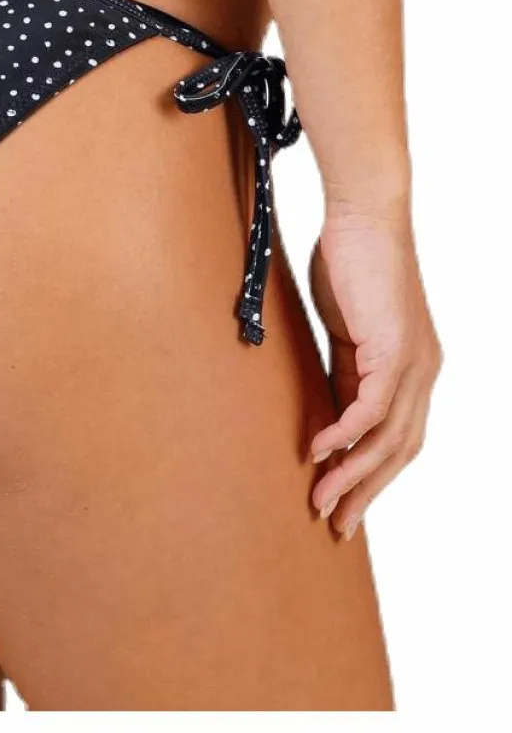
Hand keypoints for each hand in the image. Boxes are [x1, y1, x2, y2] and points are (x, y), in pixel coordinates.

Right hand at [307, 201, 441, 538]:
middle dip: (365, 492)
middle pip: (400, 452)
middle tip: (334, 523)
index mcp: (413, 370)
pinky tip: (318, 451)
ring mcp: (413, 363)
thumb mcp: (346, 331)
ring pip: (388, 439)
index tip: (341, 503)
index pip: (397, 439)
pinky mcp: (393, 348)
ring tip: (319, 500)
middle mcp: (424, 373)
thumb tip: (326, 408)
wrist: (365, 218)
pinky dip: (344, 435)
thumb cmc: (352, 264)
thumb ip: (344, 370)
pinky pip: (370, 407)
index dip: (370, 476)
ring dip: (352, 475)